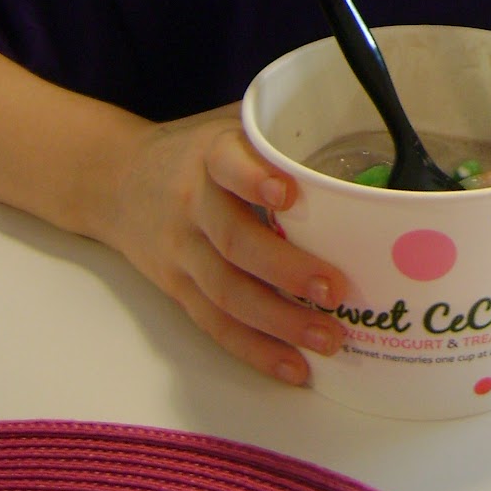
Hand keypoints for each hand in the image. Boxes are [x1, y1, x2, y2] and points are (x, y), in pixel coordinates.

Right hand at [100, 105, 348, 383]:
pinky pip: (215, 325)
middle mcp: (192, 204)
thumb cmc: (198, 150)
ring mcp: (182, 253)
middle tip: (335, 289)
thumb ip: (285, 131)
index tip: (288, 193)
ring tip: (328, 338)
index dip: (253, 179)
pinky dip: (254, 350)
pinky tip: (294, 368)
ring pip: (227, 293)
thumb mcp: (231, 122)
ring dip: (279, 322)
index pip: (226, 164)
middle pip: (234, 242)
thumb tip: (376, 128)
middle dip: (285, 269)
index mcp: (210, 154)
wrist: (113, 180)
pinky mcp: (178, 290)